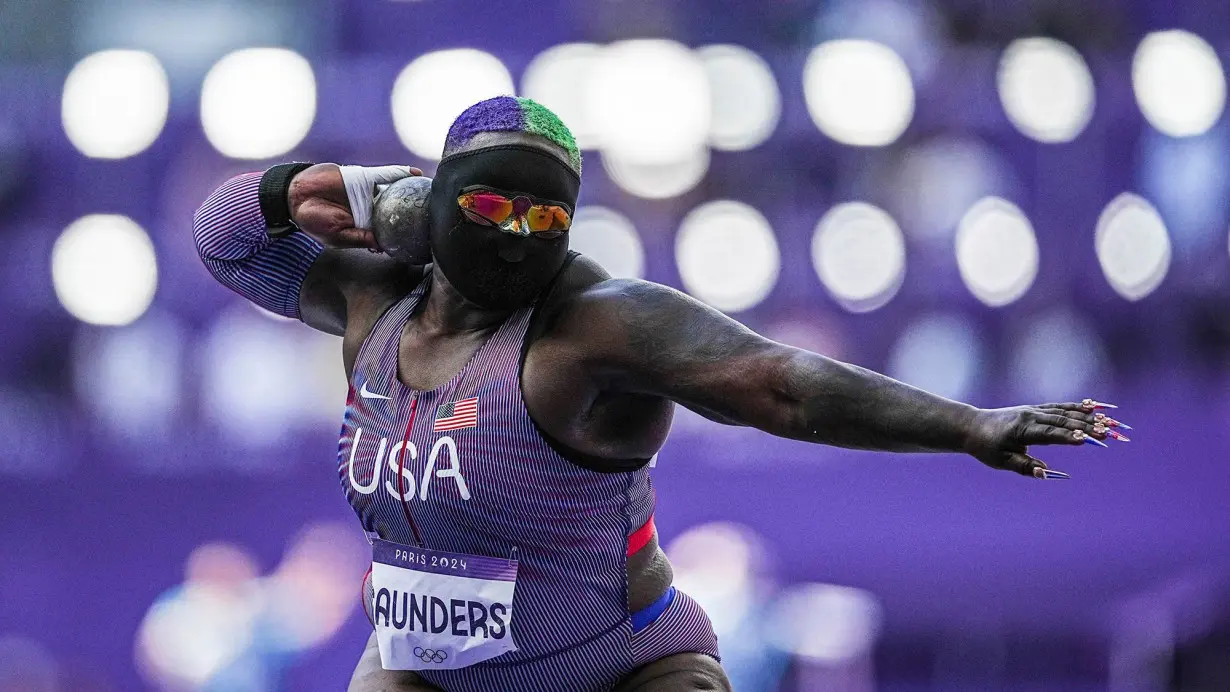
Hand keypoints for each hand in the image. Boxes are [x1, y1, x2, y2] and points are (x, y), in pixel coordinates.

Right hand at [288, 163, 421, 248]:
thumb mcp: (337, 236)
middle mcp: (370, 210)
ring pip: (395, 192)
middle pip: (398, 209)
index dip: (405, 232)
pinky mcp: (363, 178)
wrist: (296, 195)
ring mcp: (368, 193)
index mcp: (366, 227)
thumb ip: (360, 238)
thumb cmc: (314, 220)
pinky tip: (416, 173)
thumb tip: (382, 245)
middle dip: (414, 211)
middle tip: (435, 214)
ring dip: (411, 191)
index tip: (424, 237)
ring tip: (432, 191)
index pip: (391, 230)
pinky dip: (400, 173)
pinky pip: (385, 175)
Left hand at [963, 399, 1129, 478]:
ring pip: (1065, 412)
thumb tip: (1044, 472)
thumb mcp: (1000, 461)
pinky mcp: (1036, 409)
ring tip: (1111, 421)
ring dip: (1089, 416)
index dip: (1068, 436)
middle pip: (1063, 421)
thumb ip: (1023, 466)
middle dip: (1087, 427)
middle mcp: (1030, 416)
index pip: (1049, 433)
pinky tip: (1095, 407)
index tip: (1088, 440)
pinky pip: (1061, 406)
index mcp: (1021, 430)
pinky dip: (1079, 407)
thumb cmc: (986, 447)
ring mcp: (1034, 410)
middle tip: (1110, 433)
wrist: (972, 426)